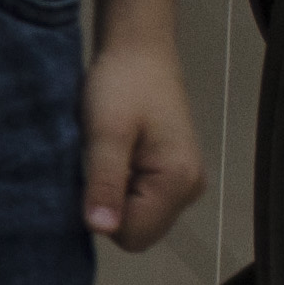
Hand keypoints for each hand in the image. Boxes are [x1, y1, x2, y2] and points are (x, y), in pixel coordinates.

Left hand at [80, 0, 206, 250]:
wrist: (137, 48)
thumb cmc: (121, 84)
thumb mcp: (106, 133)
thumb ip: (106, 182)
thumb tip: (101, 229)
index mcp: (179, 181)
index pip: (132, 235)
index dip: (103, 213)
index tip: (93, 174)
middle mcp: (190, 189)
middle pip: (137, 231)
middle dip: (109, 205)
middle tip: (98, 161)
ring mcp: (183, 182)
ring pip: (136, 216)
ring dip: (113, 194)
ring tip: (105, 154)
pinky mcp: (172, 173)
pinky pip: (140, 199)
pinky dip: (120, 185)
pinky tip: (113, 155)